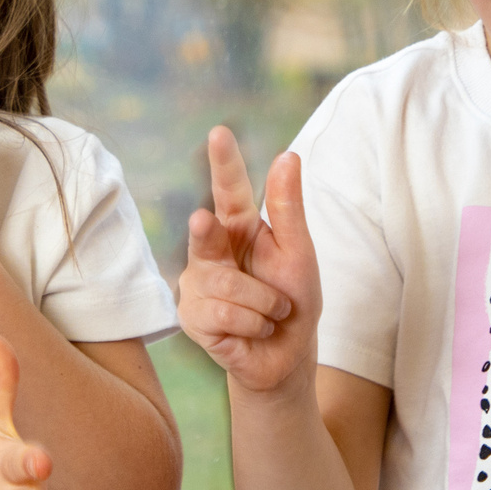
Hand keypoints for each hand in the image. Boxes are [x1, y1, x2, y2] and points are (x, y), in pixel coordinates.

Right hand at [179, 128, 319, 393]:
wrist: (285, 356)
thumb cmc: (293, 301)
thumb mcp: (299, 252)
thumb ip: (288, 208)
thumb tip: (288, 155)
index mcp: (239, 228)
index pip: (229, 190)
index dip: (224, 163)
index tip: (219, 133)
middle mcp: (210, 251)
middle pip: (206, 231)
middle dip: (205, 230)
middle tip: (203, 221)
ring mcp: (196, 284)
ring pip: (228, 286)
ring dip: (265, 304)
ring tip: (270, 314)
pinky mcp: (191, 316)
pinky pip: (224, 314)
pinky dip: (253, 324)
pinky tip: (253, 330)